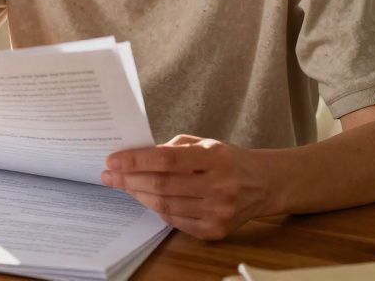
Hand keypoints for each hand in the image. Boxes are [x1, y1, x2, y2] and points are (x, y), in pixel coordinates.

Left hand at [102, 134, 272, 240]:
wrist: (265, 184)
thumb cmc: (228, 160)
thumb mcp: (205, 144)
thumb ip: (172, 148)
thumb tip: (135, 157)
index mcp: (216, 158)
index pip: (166, 160)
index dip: (135, 161)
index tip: (112, 160)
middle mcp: (220, 186)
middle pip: (162, 185)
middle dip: (129, 179)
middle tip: (109, 174)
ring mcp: (219, 212)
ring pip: (165, 205)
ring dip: (138, 195)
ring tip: (123, 185)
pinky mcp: (216, 231)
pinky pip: (175, 221)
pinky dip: (156, 209)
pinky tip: (146, 197)